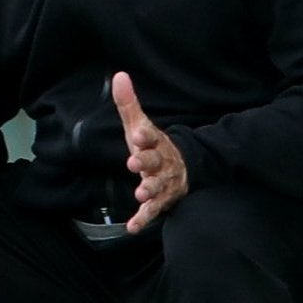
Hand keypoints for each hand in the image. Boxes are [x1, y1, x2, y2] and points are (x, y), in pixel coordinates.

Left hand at [111, 71, 185, 232]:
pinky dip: (144, 219)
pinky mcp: (162, 201)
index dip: (145, 136)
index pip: (151, 137)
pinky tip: (132, 227)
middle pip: (155, 162)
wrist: (183, 168)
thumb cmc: (153, 146)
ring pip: (158, 187)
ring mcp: (164, 183)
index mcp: (156, 143)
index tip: (138, 133)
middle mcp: (162, 163)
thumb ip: (128, 103)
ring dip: (149, 190)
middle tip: (135, 162)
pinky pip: (153, 212)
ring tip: (140, 194)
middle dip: (146, 162)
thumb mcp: (140, 125)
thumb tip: (119, 75)